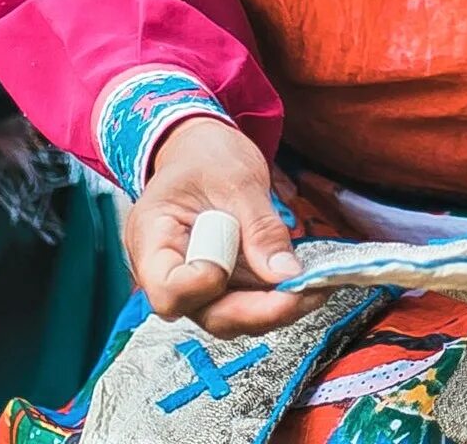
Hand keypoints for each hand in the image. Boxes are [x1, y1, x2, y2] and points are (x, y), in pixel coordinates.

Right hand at [126, 118, 317, 336]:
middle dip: (257, 311)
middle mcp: (167, 272)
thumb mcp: (237, 179)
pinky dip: (276, 298)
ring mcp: (195, 282)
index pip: (168, 291)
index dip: (204, 286)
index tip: (236, 260)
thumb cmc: (205, 156)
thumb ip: (260, 226)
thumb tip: (284, 272)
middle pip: (206, 313)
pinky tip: (305, 284)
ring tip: (315, 287)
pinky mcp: (222, 284)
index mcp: (151, 239)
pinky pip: (246, 303)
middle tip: (302, 293)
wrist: (200, 150)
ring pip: (231, 316)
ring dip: (274, 309)